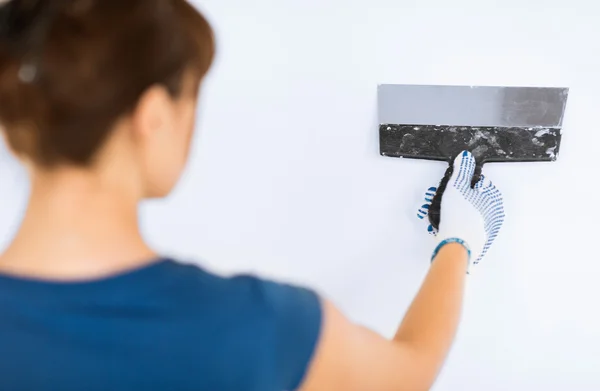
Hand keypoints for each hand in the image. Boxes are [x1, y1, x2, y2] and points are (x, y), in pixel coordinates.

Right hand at [419, 151, 504, 267]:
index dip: (464, 184)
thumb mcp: (457, 185)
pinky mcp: (484, 239)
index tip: (455, 190)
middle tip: (449, 204)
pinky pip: (473, 227)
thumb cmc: (459, 215)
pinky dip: (465, 226)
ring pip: (475, 213)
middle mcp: (496, 210)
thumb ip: (462, 169)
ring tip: (448, 216)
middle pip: (478, 198)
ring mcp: (491, 226)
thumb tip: (466, 156)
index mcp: (493, 195)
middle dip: (464, 199)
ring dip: (463, 213)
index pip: (479, 182)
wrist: (458, 244)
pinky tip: (454, 227)